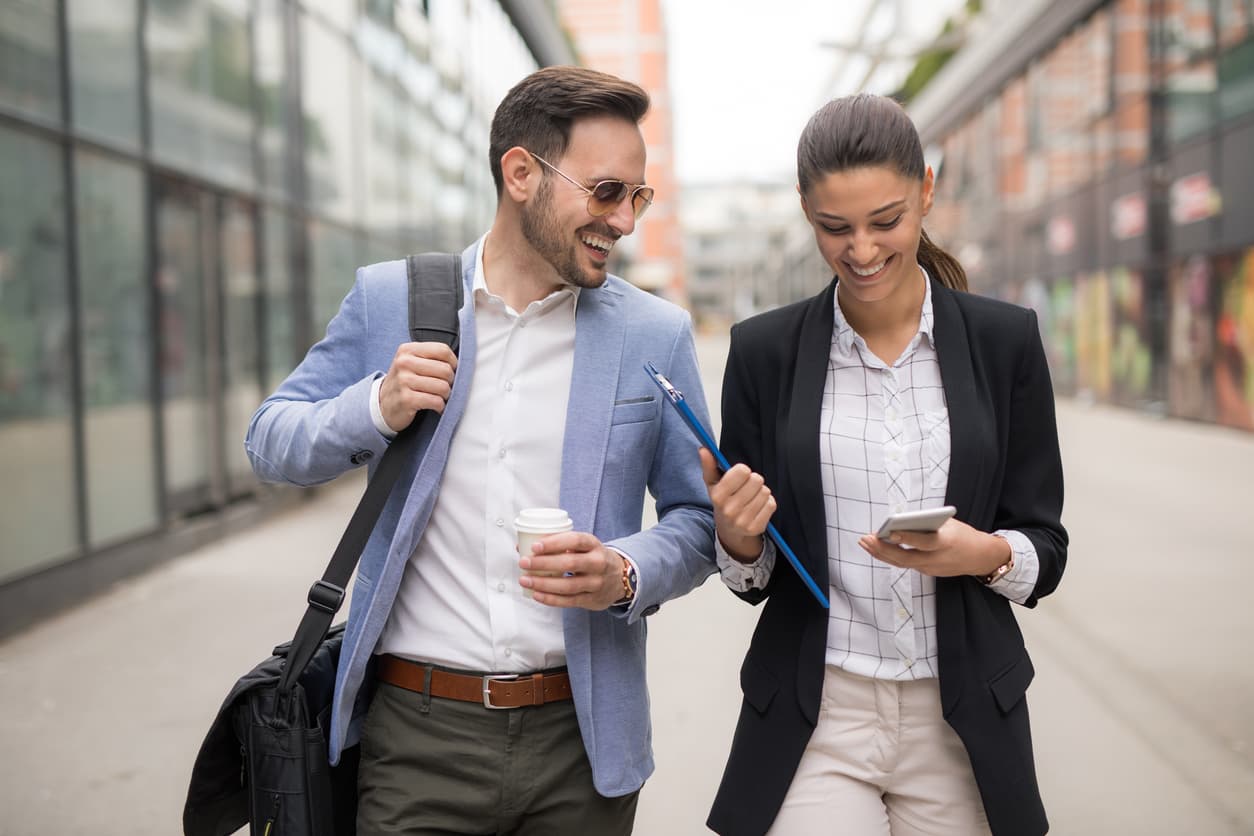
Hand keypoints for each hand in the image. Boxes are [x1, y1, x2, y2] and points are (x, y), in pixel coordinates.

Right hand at [378, 342, 456, 430]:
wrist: (383, 404)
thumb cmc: (404, 382)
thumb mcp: (411, 362)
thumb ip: (431, 358)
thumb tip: (461, 364)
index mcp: (407, 350)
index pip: (443, 350)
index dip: (453, 362)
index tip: (451, 371)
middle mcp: (404, 363)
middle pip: (445, 370)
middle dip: (450, 382)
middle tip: (444, 387)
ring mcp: (404, 381)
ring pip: (443, 387)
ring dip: (446, 395)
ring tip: (439, 397)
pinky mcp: (406, 399)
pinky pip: (436, 401)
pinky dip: (440, 406)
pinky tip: (435, 406)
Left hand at [518, 531, 625, 610]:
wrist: (620, 578)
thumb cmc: (593, 558)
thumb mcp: (584, 546)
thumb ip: (559, 544)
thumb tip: (523, 546)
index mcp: (594, 545)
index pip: (575, 541)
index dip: (554, 543)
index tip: (535, 546)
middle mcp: (598, 563)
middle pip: (569, 563)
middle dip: (543, 563)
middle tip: (524, 563)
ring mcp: (596, 583)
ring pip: (567, 585)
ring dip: (543, 583)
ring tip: (525, 580)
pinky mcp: (592, 599)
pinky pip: (568, 601)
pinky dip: (550, 599)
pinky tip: (536, 594)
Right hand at [699, 448, 773, 562]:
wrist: (729, 530)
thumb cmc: (723, 501)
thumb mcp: (713, 484)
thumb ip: (709, 465)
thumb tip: (703, 449)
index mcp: (718, 496)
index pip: (742, 471)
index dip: (743, 471)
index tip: (740, 476)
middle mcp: (729, 510)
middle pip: (757, 480)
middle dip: (754, 481)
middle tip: (747, 488)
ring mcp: (743, 521)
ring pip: (765, 492)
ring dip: (761, 492)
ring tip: (752, 497)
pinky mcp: (756, 527)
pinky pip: (771, 504)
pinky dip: (767, 503)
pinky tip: (757, 507)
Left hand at [856, 518, 1010, 578]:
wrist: (980, 557)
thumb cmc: (962, 535)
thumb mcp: (949, 524)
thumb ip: (927, 524)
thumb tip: (901, 522)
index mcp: (946, 543)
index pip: (924, 542)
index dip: (907, 538)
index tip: (890, 532)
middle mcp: (937, 559)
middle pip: (906, 558)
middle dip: (884, 549)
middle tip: (866, 538)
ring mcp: (931, 568)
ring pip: (902, 563)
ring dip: (882, 553)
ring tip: (865, 543)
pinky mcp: (927, 572)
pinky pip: (906, 564)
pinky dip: (891, 556)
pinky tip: (878, 548)